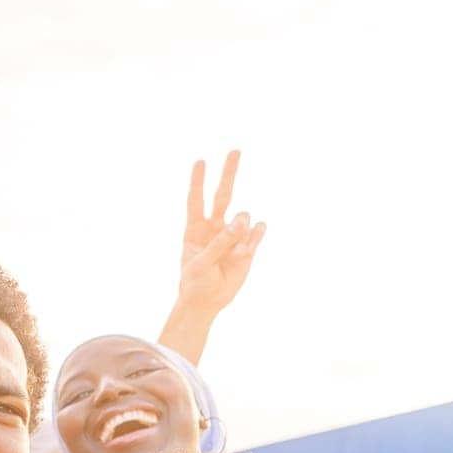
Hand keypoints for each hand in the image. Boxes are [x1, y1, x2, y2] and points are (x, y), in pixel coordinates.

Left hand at [176, 151, 266, 317]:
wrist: (208, 302)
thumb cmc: (195, 282)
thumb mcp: (200, 264)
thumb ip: (219, 242)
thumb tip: (240, 221)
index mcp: (194, 229)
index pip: (196, 200)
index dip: (198, 181)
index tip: (200, 162)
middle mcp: (214, 227)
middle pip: (223, 194)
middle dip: (229, 173)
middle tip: (235, 150)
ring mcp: (232, 235)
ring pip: (243, 216)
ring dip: (241, 231)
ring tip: (233, 253)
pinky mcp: (248, 244)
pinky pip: (257, 230)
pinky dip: (254, 238)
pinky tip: (245, 252)